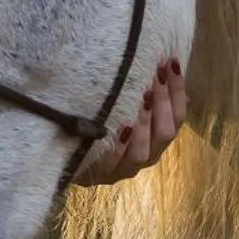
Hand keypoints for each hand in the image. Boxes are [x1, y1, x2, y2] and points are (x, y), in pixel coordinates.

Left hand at [74, 58, 187, 185]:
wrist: (61, 148)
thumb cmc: (97, 120)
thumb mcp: (121, 104)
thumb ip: (146, 93)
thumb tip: (171, 71)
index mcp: (155, 140)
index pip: (177, 118)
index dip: (177, 92)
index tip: (172, 63)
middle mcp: (144, 157)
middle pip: (164, 134)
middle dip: (163, 103)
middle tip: (157, 74)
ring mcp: (122, 170)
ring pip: (141, 152)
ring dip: (144, 124)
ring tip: (144, 96)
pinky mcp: (98, 175)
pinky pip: (111, 162)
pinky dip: (118, 146)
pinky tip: (120, 127)